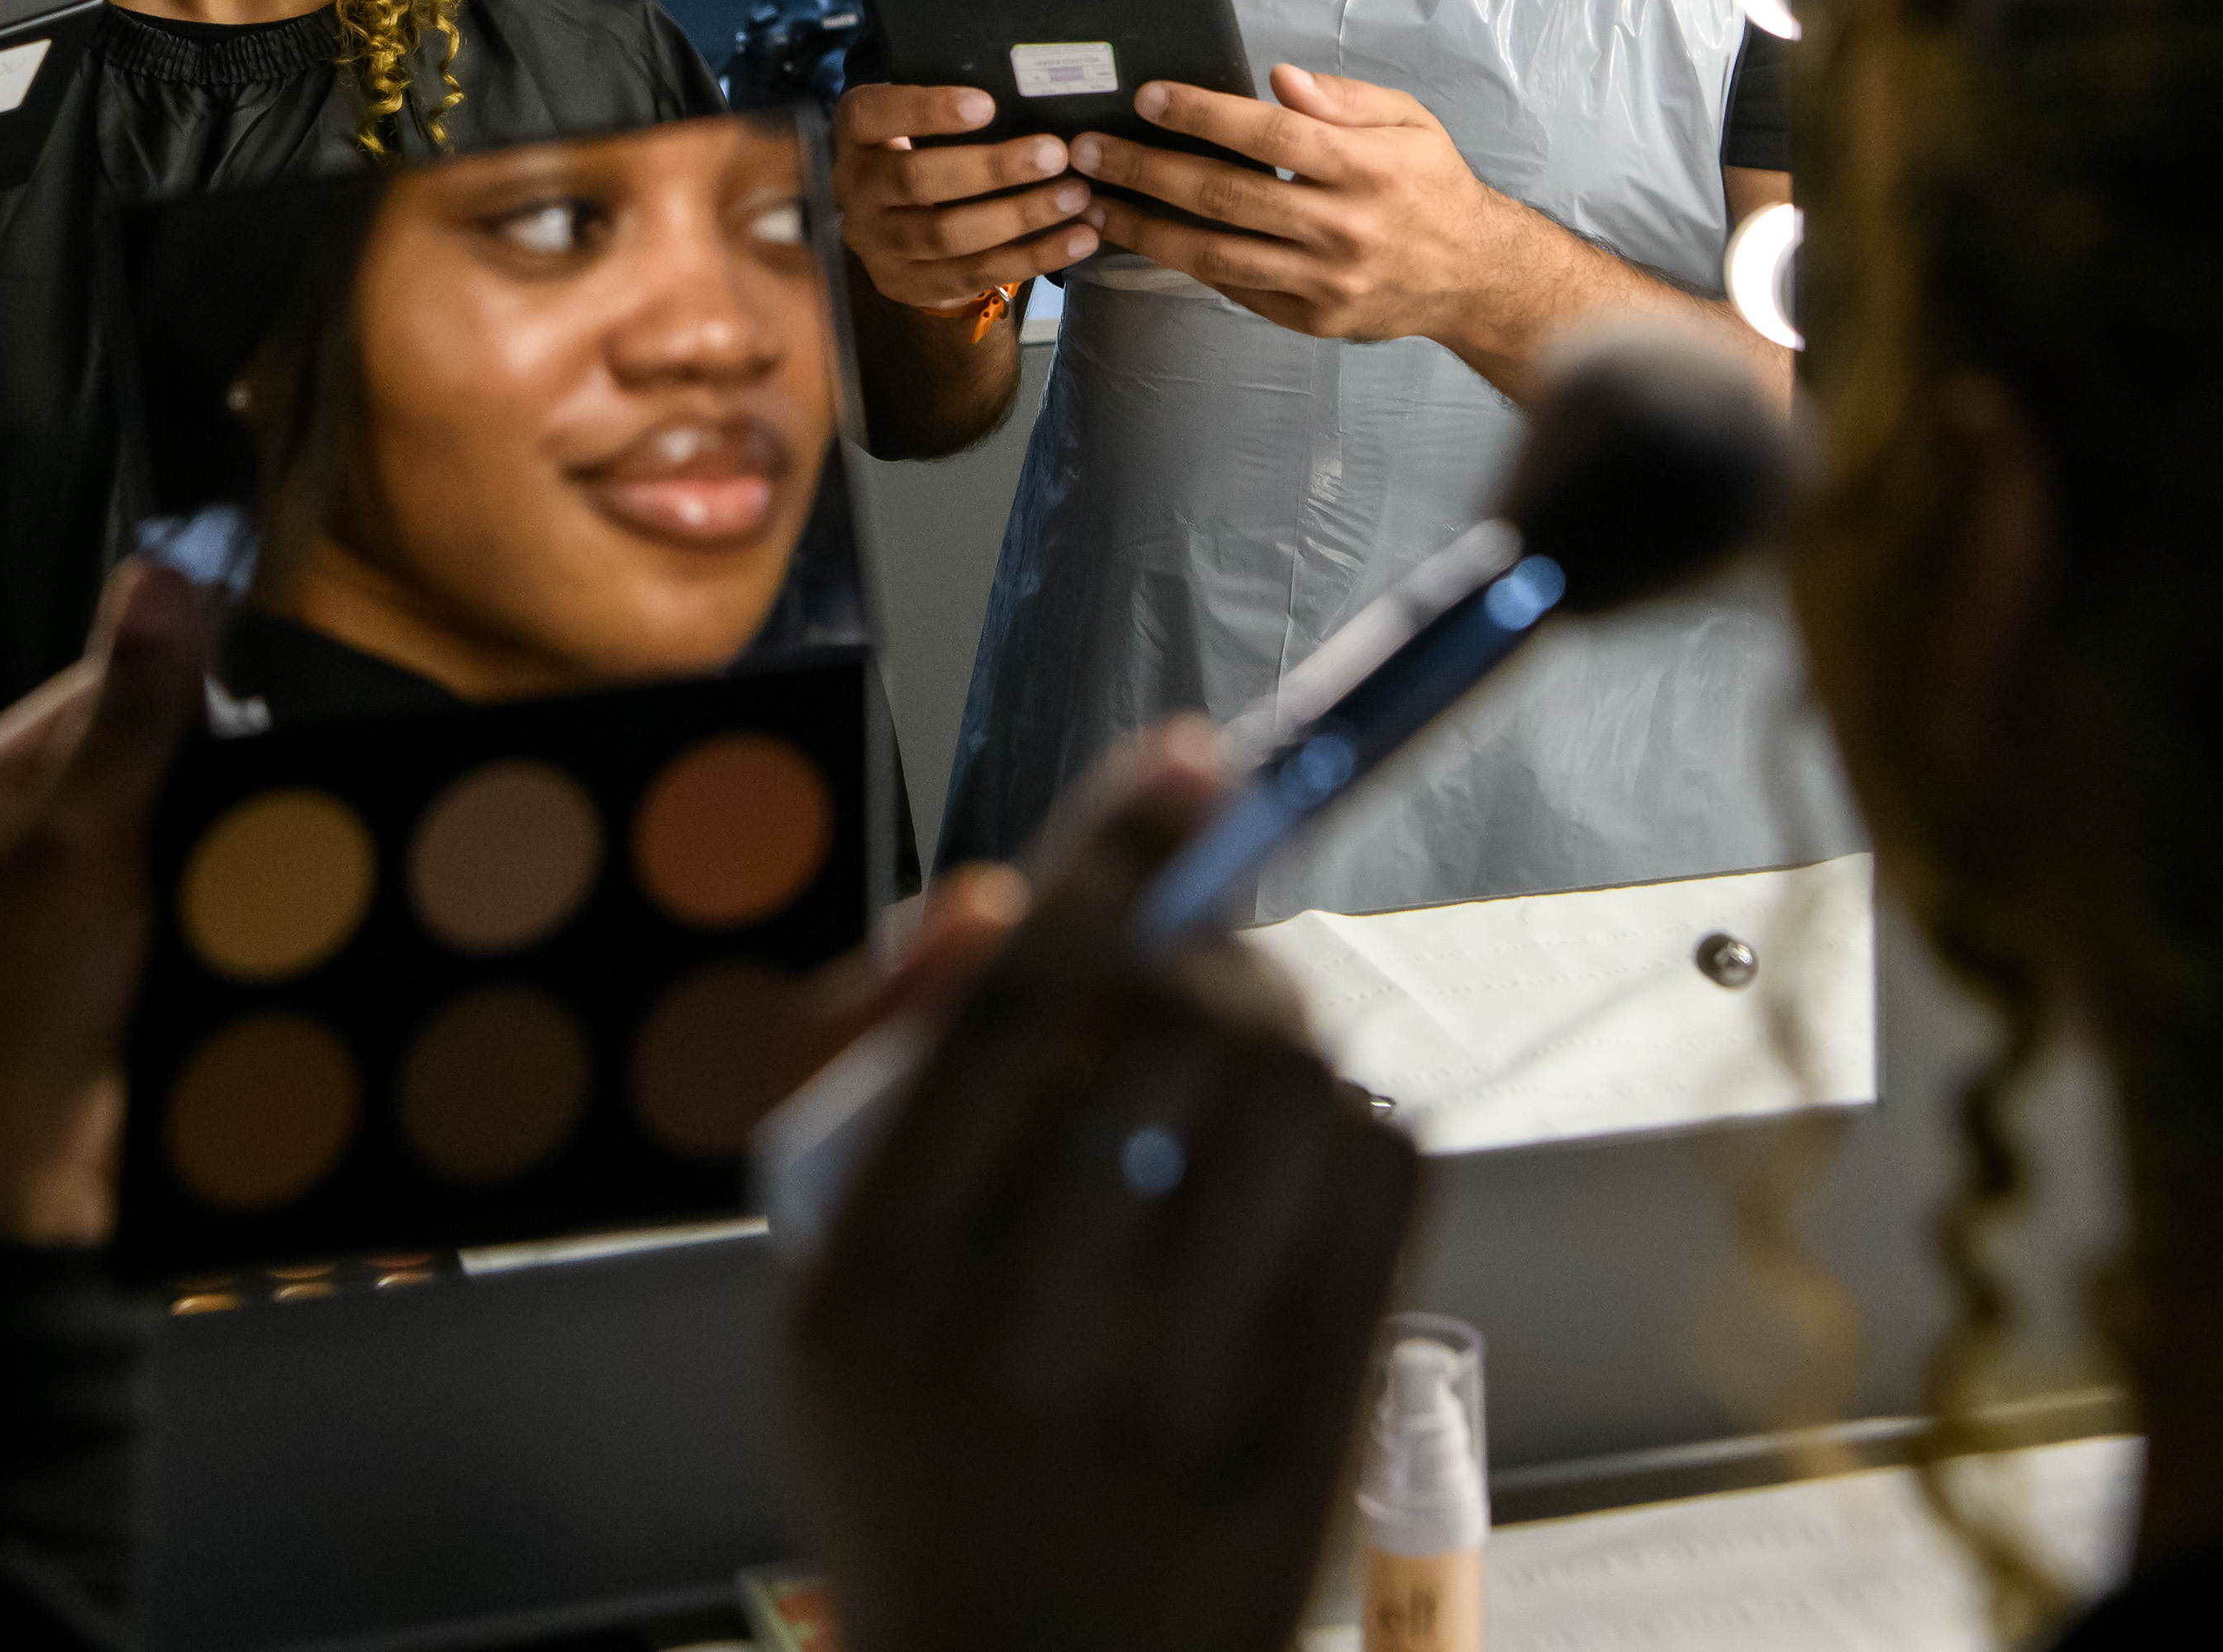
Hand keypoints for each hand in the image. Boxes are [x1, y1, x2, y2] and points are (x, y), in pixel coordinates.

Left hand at [0, 557, 219, 1243]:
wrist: (33, 1185)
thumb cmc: (26, 1016)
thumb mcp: (83, 843)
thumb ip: (132, 714)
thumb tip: (165, 575)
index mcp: (0, 778)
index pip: (118, 676)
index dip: (190, 691)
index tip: (238, 729)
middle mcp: (36, 826)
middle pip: (168, 751)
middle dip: (220, 779)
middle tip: (228, 837)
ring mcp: (83, 896)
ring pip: (195, 824)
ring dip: (237, 847)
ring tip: (235, 896)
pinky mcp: (127, 959)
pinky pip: (204, 895)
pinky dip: (235, 906)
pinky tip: (242, 933)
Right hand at [787, 729, 1423, 1651]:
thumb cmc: (929, 1458)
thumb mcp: (843, 1285)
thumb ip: (899, 1077)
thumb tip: (1006, 901)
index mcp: (878, 1282)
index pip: (1011, 1001)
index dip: (1110, 849)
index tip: (1175, 763)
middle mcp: (1023, 1335)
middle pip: (1174, 1025)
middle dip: (1213, 943)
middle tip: (1209, 950)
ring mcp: (1175, 1397)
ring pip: (1297, 1092)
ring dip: (1287, 1030)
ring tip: (1247, 1065)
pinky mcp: (1304, 1437)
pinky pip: (1379, 1190)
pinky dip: (1353, 1124)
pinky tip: (1302, 1153)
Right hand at [833, 80, 1101, 315]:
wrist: (887, 221)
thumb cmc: (922, 149)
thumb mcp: (920, 120)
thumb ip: (956, 109)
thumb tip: (1037, 91)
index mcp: (856, 133)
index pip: (876, 115)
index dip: (927, 110)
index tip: (988, 105)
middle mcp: (854, 189)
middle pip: (917, 180)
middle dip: (992, 168)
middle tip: (1055, 154)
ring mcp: (875, 243)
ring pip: (947, 235)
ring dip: (1019, 216)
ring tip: (1076, 196)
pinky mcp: (906, 284)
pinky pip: (974, 274)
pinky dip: (1033, 257)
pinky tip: (1078, 239)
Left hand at [1076, 65, 1647, 395]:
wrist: (1475, 279)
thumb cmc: (1433, 188)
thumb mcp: (1411, 123)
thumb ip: (1345, 99)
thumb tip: (1279, 77)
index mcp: (1367, 168)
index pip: (1269, 134)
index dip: (1202, 114)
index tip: (1148, 97)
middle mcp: (1343, 228)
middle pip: (1226, 195)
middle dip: (1146, 169)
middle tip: (1087, 151)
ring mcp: (1325, 282)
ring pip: (1217, 255)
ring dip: (1144, 228)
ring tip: (1093, 202)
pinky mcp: (1313, 320)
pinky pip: (1237, 289)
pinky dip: (1187, 263)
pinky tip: (1145, 237)